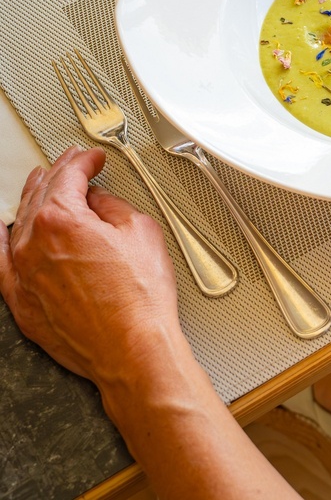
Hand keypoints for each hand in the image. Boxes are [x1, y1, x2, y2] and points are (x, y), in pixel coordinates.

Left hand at [0, 146, 180, 387]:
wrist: (132, 348)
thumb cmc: (139, 299)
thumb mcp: (141, 230)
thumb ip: (113, 206)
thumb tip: (100, 202)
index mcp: (61, 219)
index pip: (69, 175)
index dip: (84, 161)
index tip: (92, 159)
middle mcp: (33, 244)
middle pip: (41, 194)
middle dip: (59, 174)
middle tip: (73, 166)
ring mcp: (22, 275)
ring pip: (20, 224)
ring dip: (34, 200)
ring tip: (45, 187)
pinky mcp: (21, 302)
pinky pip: (1, 263)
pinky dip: (1, 242)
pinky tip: (2, 231)